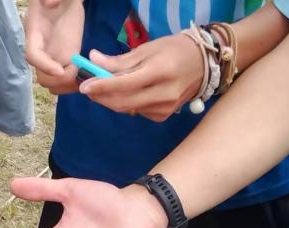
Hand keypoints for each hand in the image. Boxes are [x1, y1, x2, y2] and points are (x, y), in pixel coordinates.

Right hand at [25, 0, 84, 94]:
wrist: (67, 4)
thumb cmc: (62, 0)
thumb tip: (50, 2)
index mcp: (35, 35)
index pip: (32, 56)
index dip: (45, 66)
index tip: (62, 69)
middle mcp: (42, 52)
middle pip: (42, 77)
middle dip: (59, 80)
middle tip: (78, 73)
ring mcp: (52, 60)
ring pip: (52, 84)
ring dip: (67, 86)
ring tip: (83, 78)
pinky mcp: (64, 63)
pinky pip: (63, 82)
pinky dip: (73, 84)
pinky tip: (87, 76)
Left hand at [79, 37, 203, 121]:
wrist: (203, 64)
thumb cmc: (173, 51)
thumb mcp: (147, 49)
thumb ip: (119, 60)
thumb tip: (93, 59)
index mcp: (160, 71)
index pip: (124, 83)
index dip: (102, 86)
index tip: (84, 86)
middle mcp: (163, 93)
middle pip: (122, 102)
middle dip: (102, 97)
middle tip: (89, 89)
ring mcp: (164, 108)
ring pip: (127, 109)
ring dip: (112, 100)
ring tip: (105, 89)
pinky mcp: (163, 117)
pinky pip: (136, 112)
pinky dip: (127, 104)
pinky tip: (129, 94)